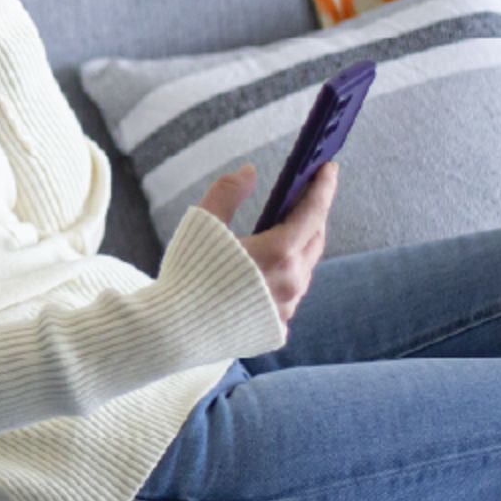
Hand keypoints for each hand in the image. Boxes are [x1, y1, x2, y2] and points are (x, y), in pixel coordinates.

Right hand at [197, 161, 338, 325]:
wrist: (171, 332)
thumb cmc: (186, 274)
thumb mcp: (203, 222)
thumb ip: (229, 190)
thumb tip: (250, 172)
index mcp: (278, 253)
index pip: (313, 212)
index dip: (323, 186)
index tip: (329, 167)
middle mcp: (290, 283)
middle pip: (315, 240)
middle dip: (314, 214)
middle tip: (306, 195)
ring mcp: (285, 310)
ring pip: (304, 270)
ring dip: (301, 246)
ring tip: (290, 228)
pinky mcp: (276, 330)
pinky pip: (290, 297)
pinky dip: (286, 277)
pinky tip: (272, 269)